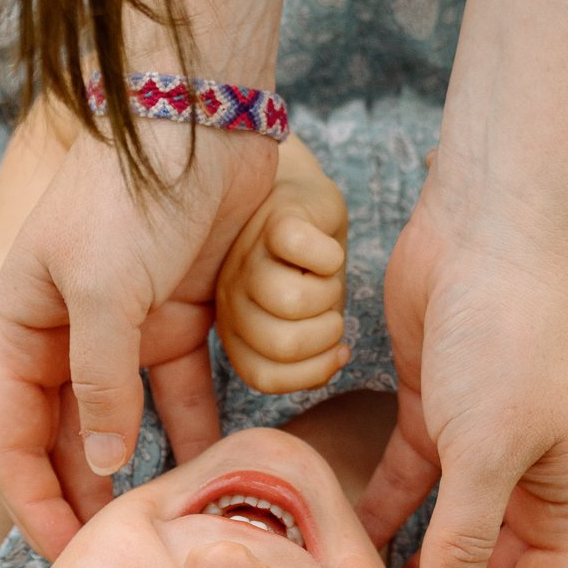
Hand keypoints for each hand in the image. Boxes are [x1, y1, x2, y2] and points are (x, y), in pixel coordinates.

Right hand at [0, 122, 278, 558]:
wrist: (198, 116)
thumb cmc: (129, 194)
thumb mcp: (102, 291)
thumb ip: (98, 382)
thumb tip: (99, 461)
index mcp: (20, 324)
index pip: (11, 433)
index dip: (34, 498)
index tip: (65, 555)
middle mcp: (65, 331)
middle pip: (64, 436)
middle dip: (86, 496)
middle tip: (120, 559)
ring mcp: (125, 324)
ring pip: (126, 419)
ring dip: (141, 470)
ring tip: (167, 525)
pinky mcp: (180, 314)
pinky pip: (183, 388)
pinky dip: (196, 426)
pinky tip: (216, 469)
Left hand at [215, 137, 348, 391]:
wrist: (297, 192)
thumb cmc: (301, 265)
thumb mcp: (299, 318)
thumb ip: (303, 355)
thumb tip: (337, 360)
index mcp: (233, 327)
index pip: (262, 375)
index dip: (311, 372)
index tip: (336, 352)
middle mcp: (230, 295)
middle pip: (281, 344)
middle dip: (324, 334)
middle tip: (329, 308)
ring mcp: (247, 256)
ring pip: (292, 301)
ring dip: (329, 293)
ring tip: (324, 277)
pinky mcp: (274, 219)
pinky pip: (308, 254)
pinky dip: (330, 257)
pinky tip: (327, 250)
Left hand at [358, 178, 567, 567]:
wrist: (486, 227)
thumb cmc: (507, 336)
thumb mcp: (486, 451)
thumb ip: (464, 540)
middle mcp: (535, 476)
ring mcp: (482, 442)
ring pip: (446, 532)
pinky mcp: (435, 408)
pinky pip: (410, 482)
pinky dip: (384, 512)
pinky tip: (343, 539)